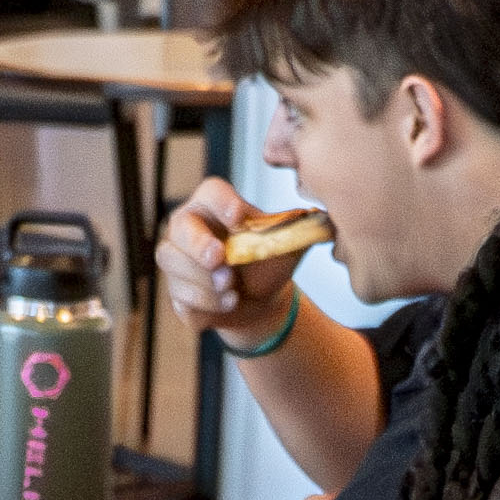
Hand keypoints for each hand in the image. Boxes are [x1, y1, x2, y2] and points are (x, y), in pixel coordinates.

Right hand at [157, 174, 302, 345]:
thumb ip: (300, 231)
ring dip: (205, 283)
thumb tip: (325, 222)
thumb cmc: (269, 262)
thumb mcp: (287, 245)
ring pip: (174, 266)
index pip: (211, 192)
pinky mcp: (176, 292)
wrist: (260, 300)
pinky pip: (180, 298)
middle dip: (199, 246)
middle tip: (220, 260)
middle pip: (180, 228)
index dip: (222, 202)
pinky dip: (205, 307)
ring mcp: (176, 260)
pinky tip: (226, 306)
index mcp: (215, 205)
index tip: (238, 218)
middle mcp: (188, 227)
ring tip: (233, 293)